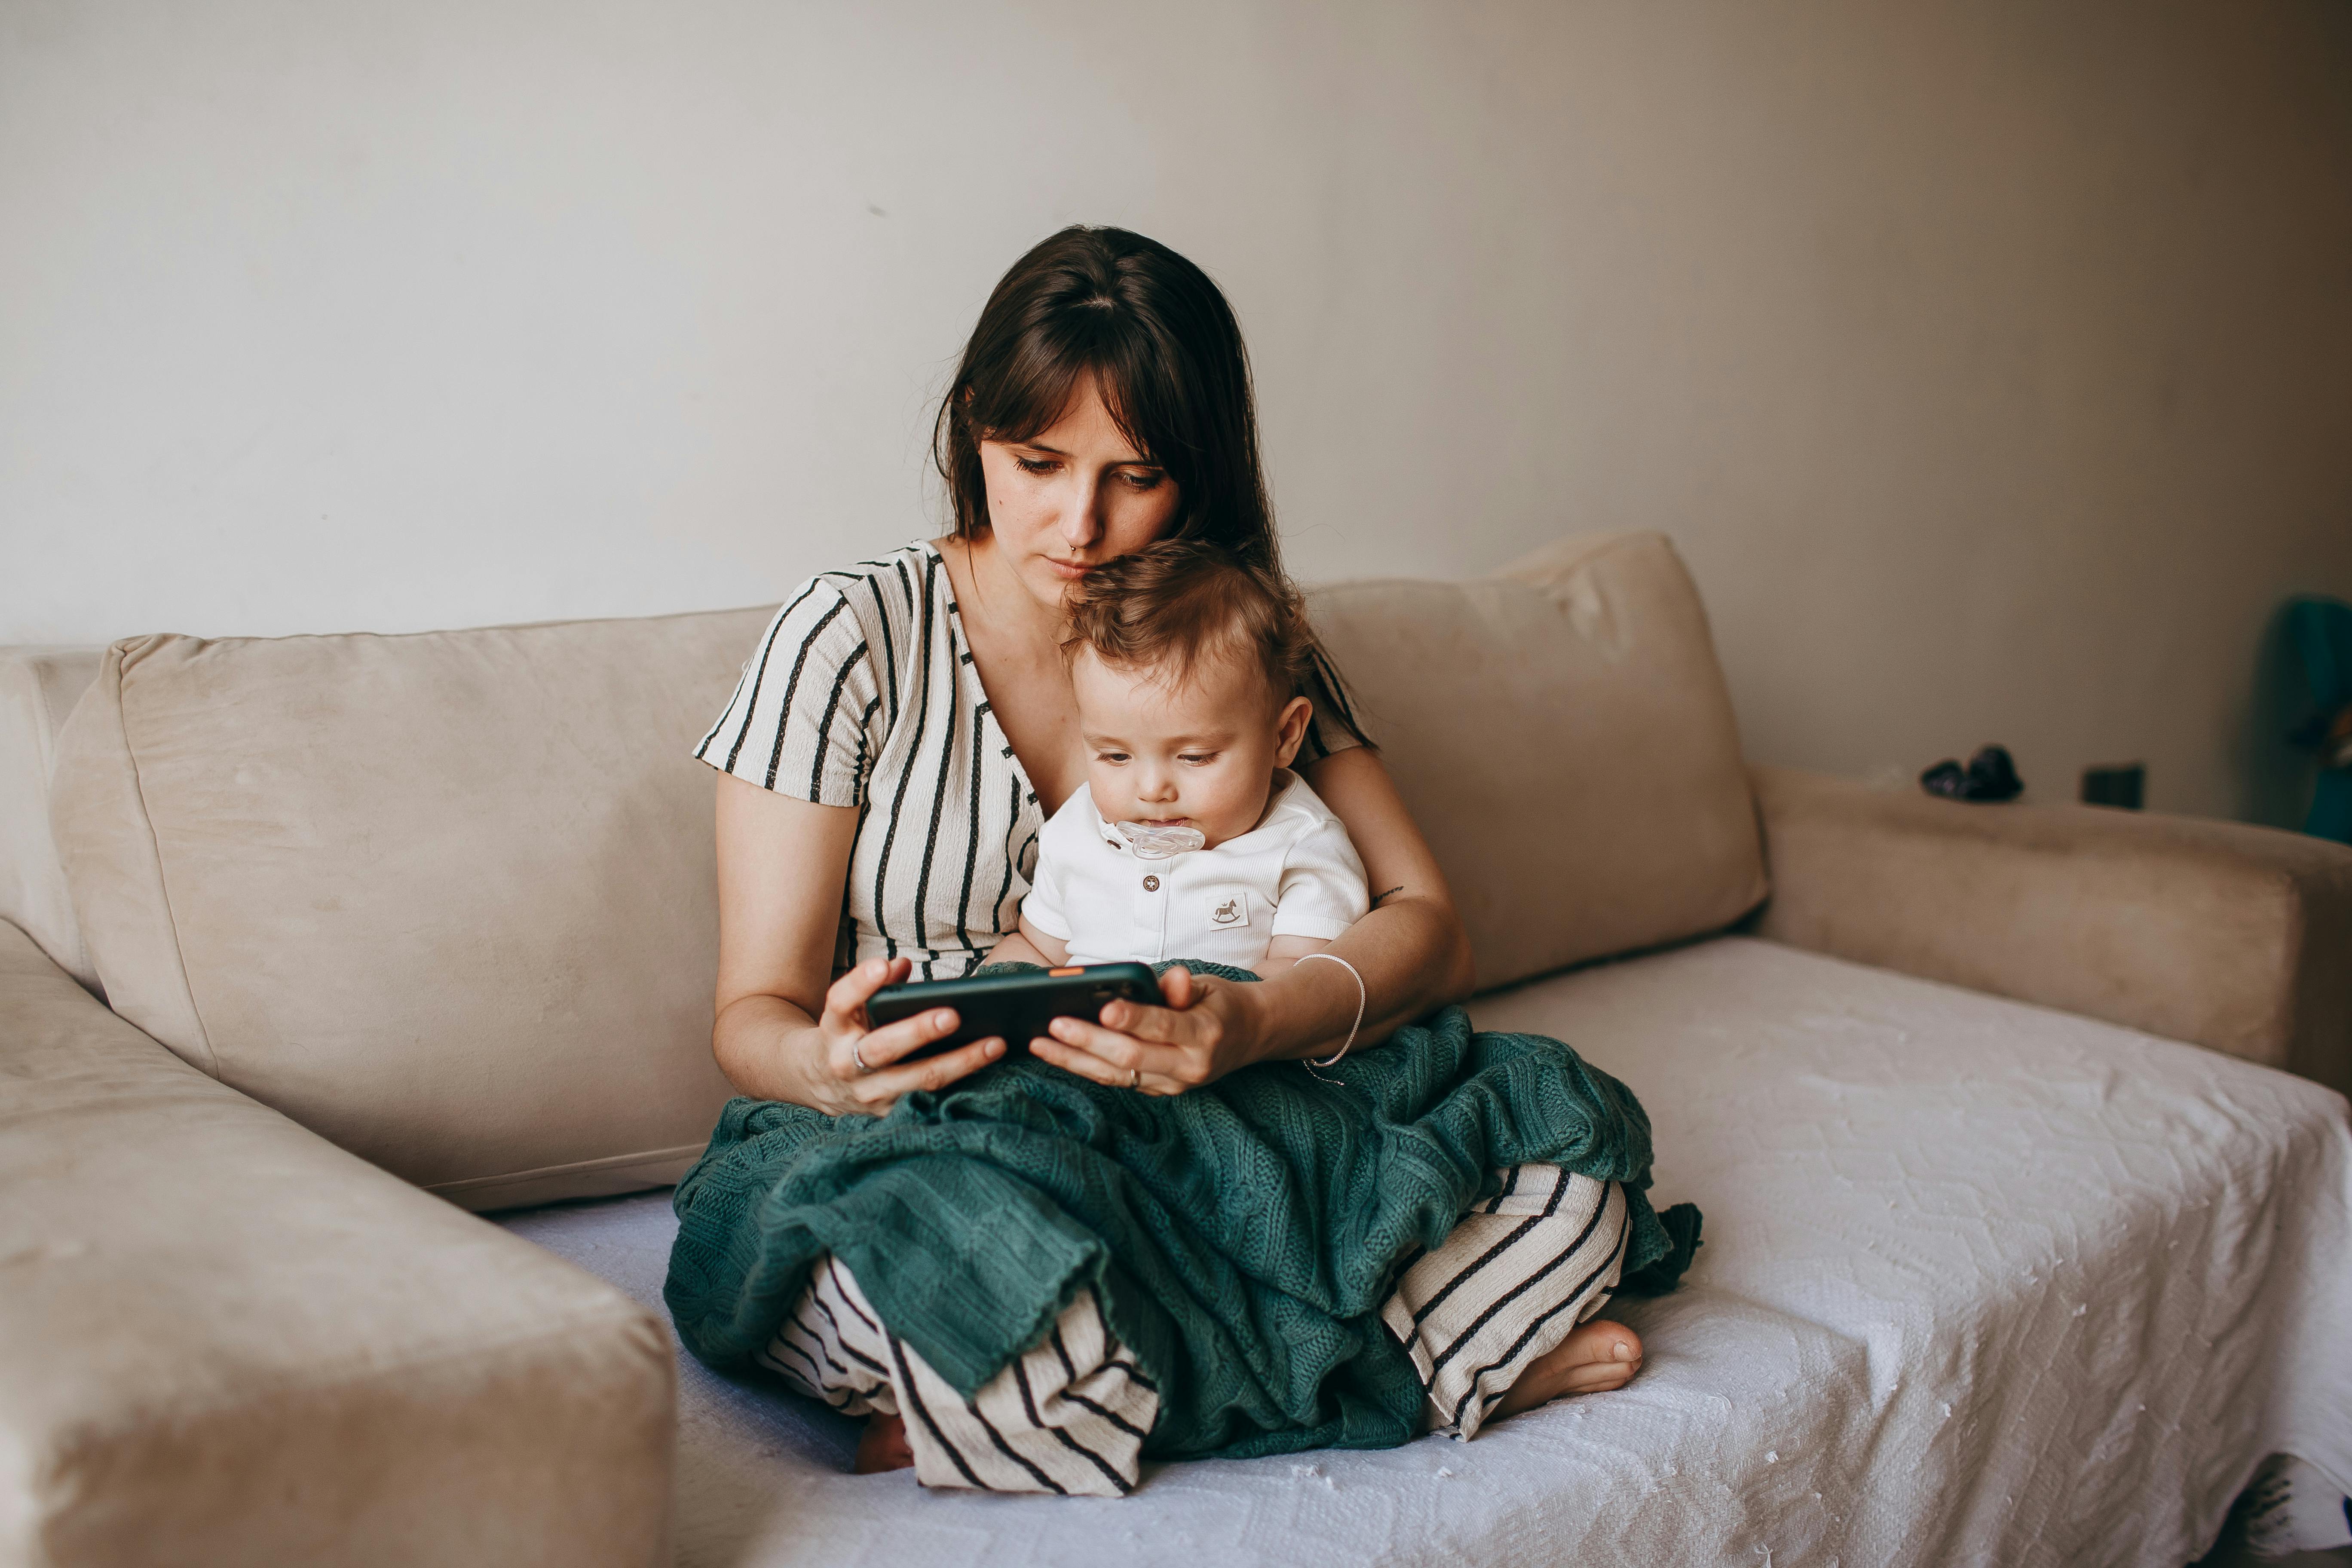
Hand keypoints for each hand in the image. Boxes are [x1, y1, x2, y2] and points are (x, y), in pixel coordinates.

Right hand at [803, 957, 1004, 1114]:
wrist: (817, 1084)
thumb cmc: (848, 1034)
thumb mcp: (850, 1009)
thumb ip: (875, 985)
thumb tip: (901, 966)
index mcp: (834, 1030)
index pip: (840, 1002)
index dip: (860, 985)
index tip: (881, 966)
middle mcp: (846, 1064)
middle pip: (882, 1048)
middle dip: (919, 1032)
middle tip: (953, 1015)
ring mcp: (869, 1095)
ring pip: (918, 1081)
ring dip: (959, 1063)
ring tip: (994, 1044)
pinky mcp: (890, 1115)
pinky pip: (931, 1100)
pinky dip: (962, 1086)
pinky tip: (990, 1070)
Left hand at [1027, 966, 1263, 1094]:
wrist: (1250, 1037)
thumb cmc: (1221, 1003)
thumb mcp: (1209, 986)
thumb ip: (1182, 986)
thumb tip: (1171, 978)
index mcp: (1204, 1033)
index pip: (1162, 1026)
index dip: (1132, 1018)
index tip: (1103, 1008)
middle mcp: (1189, 1066)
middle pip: (1131, 1057)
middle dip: (1089, 1042)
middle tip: (1054, 1025)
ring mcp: (1173, 1085)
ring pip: (1116, 1075)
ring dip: (1074, 1061)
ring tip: (1039, 1044)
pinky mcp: (1159, 1092)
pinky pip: (1118, 1081)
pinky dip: (1085, 1068)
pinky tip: (1058, 1055)